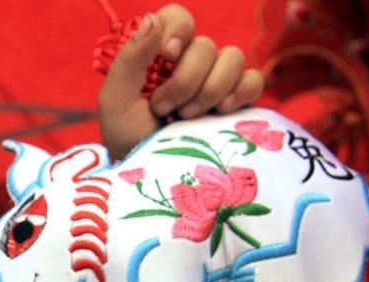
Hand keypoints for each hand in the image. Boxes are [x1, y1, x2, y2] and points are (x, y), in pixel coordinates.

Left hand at [97, 3, 264, 159]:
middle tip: (164, 109)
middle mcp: (190, 62)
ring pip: (232, 58)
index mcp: (159, 54)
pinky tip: (220, 114)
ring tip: (187, 117)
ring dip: (208, 90)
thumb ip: (130, 58)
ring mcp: (216, 80)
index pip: (177, 17)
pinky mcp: (239, 101)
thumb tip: (152, 19)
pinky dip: (240, 93)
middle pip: (205, 45)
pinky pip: (253, 80)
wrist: (151, 176)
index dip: (177, 30)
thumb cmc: (128, 139)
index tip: (167, 55)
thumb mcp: (116, 101)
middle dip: (184, 81)